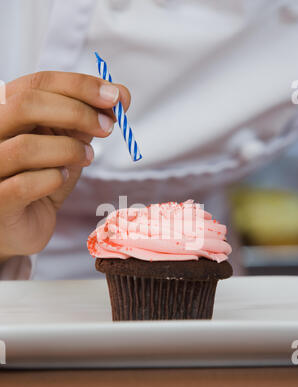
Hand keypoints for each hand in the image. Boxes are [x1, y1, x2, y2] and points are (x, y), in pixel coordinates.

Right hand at [0, 71, 130, 261]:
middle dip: (77, 113)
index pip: (37, 83)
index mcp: (4, 111)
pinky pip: (24, 185)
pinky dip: (53, 179)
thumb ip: (85, 119)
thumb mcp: (64, 143)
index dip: (80, 85)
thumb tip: (120, 94)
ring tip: (87, 156)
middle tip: (108, 128)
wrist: (20, 226)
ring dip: (68, 150)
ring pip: (25, 147)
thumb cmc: (39, 180)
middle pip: (26, 105)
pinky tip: (61, 179)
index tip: (116, 97)